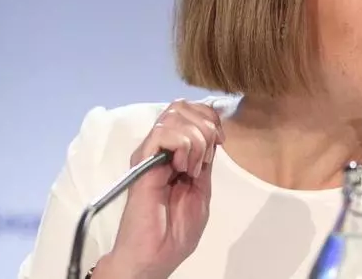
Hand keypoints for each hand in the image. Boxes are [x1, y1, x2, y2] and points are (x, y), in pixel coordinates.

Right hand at [97, 100, 223, 278]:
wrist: (155, 256)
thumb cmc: (175, 230)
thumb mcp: (202, 188)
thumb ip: (206, 160)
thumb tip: (212, 133)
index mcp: (175, 153)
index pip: (192, 110)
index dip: (211, 118)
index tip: (220, 142)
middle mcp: (159, 149)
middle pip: (182, 106)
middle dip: (206, 126)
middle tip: (206, 158)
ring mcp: (149, 154)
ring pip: (175, 115)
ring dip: (196, 139)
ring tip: (192, 168)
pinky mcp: (141, 163)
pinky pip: (163, 133)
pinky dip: (184, 146)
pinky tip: (183, 168)